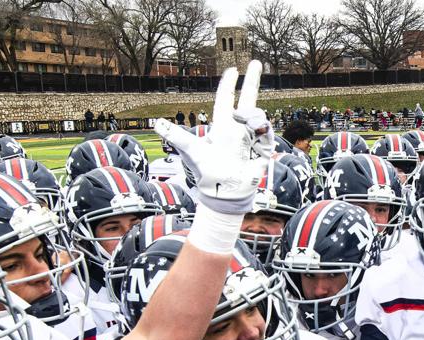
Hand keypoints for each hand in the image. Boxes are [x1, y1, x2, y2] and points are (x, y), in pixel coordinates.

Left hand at [153, 61, 273, 212]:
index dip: (228, 84)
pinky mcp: (263, 149)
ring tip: (249, 130)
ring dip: (254, 120)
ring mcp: (252, 138)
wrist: (225, 193)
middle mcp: (238, 129)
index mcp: (222, 126)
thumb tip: (157, 123)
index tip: (233, 69)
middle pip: (247, 99)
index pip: (225, 100)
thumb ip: (177, 136)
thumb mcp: (191, 151)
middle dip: (252, 80)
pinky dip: (263, 135)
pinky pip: (266, 133)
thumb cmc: (206, 173)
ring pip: (257, 117)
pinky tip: (257, 143)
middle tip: (256, 62)